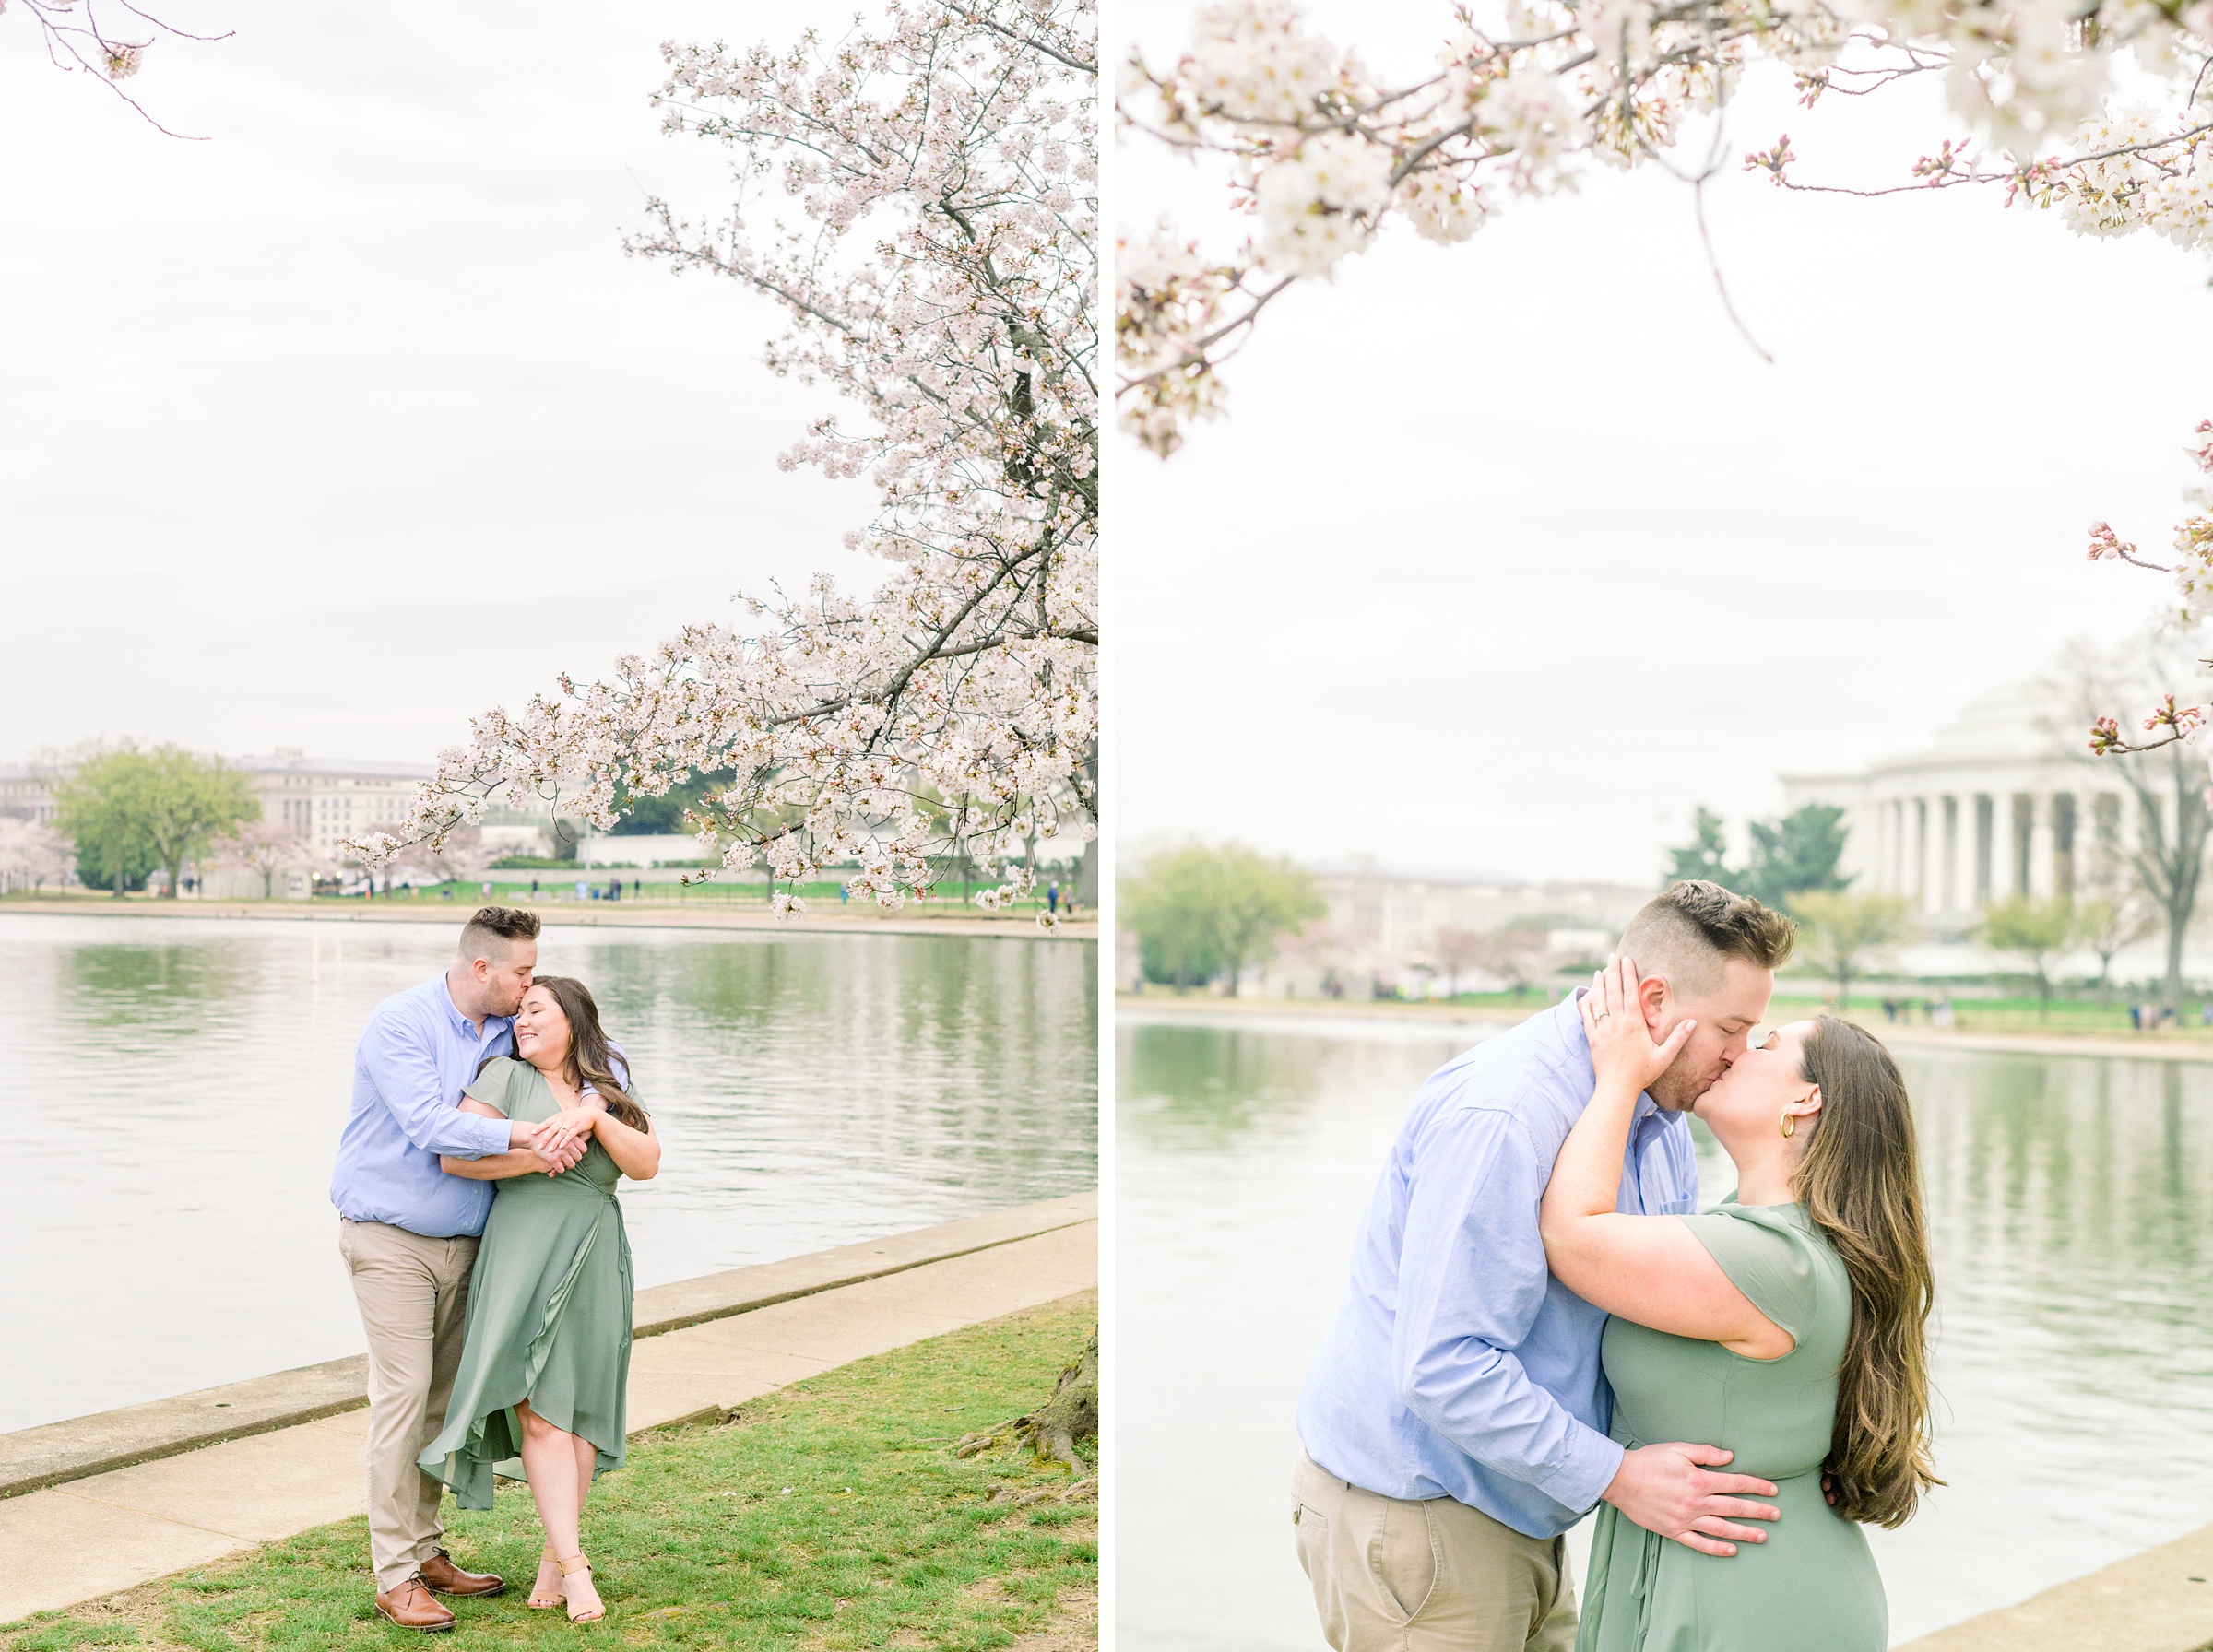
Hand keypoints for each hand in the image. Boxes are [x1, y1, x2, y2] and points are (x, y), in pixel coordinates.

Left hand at [533, 1105, 599, 1162]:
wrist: (590, 1113)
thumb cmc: (575, 1116)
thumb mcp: (564, 1116)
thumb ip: (555, 1122)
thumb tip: (544, 1128)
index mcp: (558, 1116)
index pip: (547, 1122)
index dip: (540, 1127)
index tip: (532, 1133)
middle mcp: (563, 1119)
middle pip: (552, 1129)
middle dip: (545, 1138)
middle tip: (539, 1146)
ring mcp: (570, 1123)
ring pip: (560, 1133)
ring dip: (555, 1142)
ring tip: (549, 1149)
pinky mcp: (577, 1127)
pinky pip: (570, 1135)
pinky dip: (566, 1141)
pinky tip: (562, 1146)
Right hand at [539, 1134, 587, 1175]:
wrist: (534, 1137)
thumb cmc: (549, 1135)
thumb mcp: (562, 1133)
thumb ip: (571, 1138)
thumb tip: (582, 1142)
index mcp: (571, 1138)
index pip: (584, 1149)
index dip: (580, 1152)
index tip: (574, 1153)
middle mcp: (568, 1145)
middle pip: (579, 1158)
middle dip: (574, 1160)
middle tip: (568, 1159)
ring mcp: (561, 1153)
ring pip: (571, 1165)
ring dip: (567, 1166)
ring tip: (563, 1164)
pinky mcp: (553, 1159)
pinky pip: (561, 1169)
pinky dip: (559, 1169)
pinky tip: (556, 1166)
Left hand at [1580, 954, 1693, 1096]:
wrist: (1616, 1088)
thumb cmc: (1642, 1074)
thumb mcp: (1664, 1057)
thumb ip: (1678, 1038)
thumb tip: (1693, 1022)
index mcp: (1634, 1024)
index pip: (1631, 993)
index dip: (1629, 974)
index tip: (1627, 959)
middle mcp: (1616, 1023)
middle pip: (1613, 991)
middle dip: (1613, 971)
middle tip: (1612, 956)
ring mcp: (1602, 1029)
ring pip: (1599, 1000)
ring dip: (1599, 983)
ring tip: (1600, 970)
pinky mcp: (1591, 1037)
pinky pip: (1587, 1015)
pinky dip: (1586, 1001)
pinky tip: (1587, 993)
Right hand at [1601, 1443, 1779, 1556]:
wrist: (1621, 1480)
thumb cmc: (1648, 1461)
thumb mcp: (1677, 1449)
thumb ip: (1705, 1452)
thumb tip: (1730, 1457)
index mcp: (1699, 1480)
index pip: (1736, 1483)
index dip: (1757, 1486)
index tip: (1773, 1490)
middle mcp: (1697, 1502)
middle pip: (1735, 1508)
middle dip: (1759, 1511)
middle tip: (1776, 1515)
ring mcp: (1686, 1519)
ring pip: (1723, 1529)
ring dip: (1745, 1532)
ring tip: (1763, 1536)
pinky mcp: (1674, 1531)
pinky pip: (1700, 1544)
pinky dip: (1717, 1549)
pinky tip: (1732, 1550)